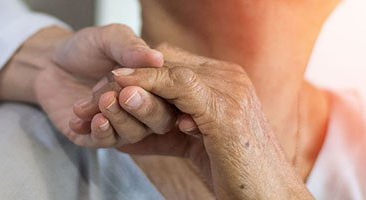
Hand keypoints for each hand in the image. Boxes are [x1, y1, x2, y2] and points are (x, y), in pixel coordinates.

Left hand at [0, 24, 162, 144]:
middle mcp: (142, 109)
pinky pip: (104, 142)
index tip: (142, 79)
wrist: (49, 62)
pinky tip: (89, 119)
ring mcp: (120, 126)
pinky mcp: (95, 137)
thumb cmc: (85, 48)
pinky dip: (99, 132)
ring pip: (132, 134)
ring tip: (102, 101)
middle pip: (158, 121)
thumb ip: (131, 48)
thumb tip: (156, 58)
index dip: (159, 90)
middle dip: (144, 110)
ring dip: (118, 119)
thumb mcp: (109, 38)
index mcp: (153, 85)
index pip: (169, 95)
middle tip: (126, 96)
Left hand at [77, 44, 312, 198]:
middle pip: (168, 61)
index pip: (175, 63)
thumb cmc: (237, 177)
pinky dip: (148, 88)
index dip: (140, 73)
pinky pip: (178, 87)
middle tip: (96, 92)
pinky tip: (124, 98)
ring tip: (101, 95)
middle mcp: (231, 79)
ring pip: (170, 70)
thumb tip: (128, 136)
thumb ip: (169, 134)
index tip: (107, 89)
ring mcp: (231, 91)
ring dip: (132, 81)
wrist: (269, 199)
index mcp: (228, 82)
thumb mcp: (197, 148)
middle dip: (129, 75)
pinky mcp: (224, 110)